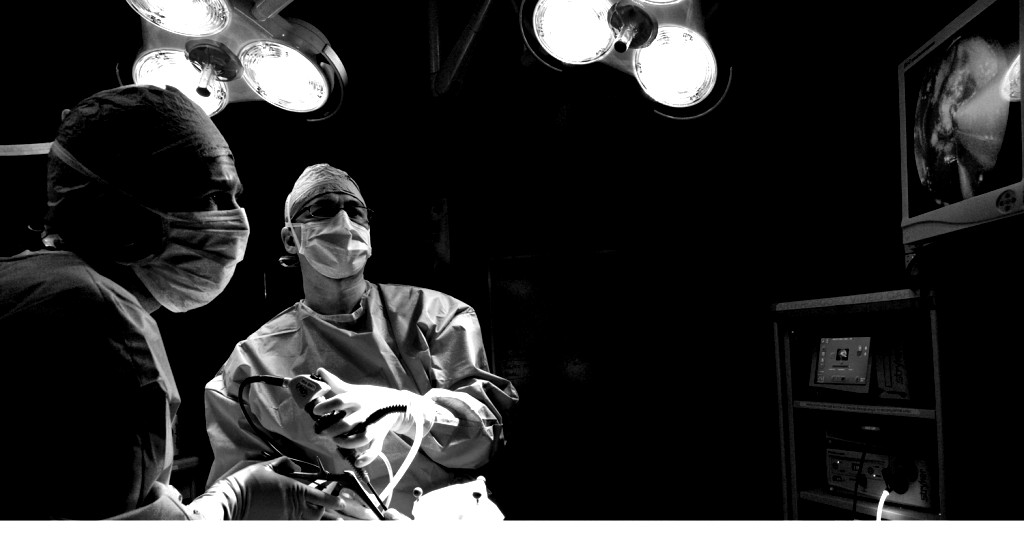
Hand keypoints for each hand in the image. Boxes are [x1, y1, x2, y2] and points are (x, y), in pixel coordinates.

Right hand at [188, 457, 345, 519]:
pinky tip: (295, 513)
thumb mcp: (266, 466)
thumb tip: (295, 467)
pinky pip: (294, 523)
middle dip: (324, 508)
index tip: (341, 502)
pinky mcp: (276, 525)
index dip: (334, 500)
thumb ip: (285, 464)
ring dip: (313, 515)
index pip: (322, 497)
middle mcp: (293, 506)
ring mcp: (285, 518)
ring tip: (314, 510)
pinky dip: (299, 519)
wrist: (229, 501)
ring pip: (307, 520)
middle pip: (318, 512)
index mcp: (294, 489)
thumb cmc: (246, 482)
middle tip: (324, 502)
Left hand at [312, 367, 433, 467]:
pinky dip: (367, 458)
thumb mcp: (355, 389)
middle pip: (347, 423)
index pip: (341, 401)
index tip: (315, 411)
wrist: (398, 403)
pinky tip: (357, 462)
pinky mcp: (380, 436)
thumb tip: (319, 371)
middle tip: (321, 431)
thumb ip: (336, 383)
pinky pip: (375, 449)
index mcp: (358, 398)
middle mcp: (366, 411)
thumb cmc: (370, 396)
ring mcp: (374, 425)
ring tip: (336, 442)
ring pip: (360, 438)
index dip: (327, 406)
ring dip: (346, 443)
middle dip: (332, 430)